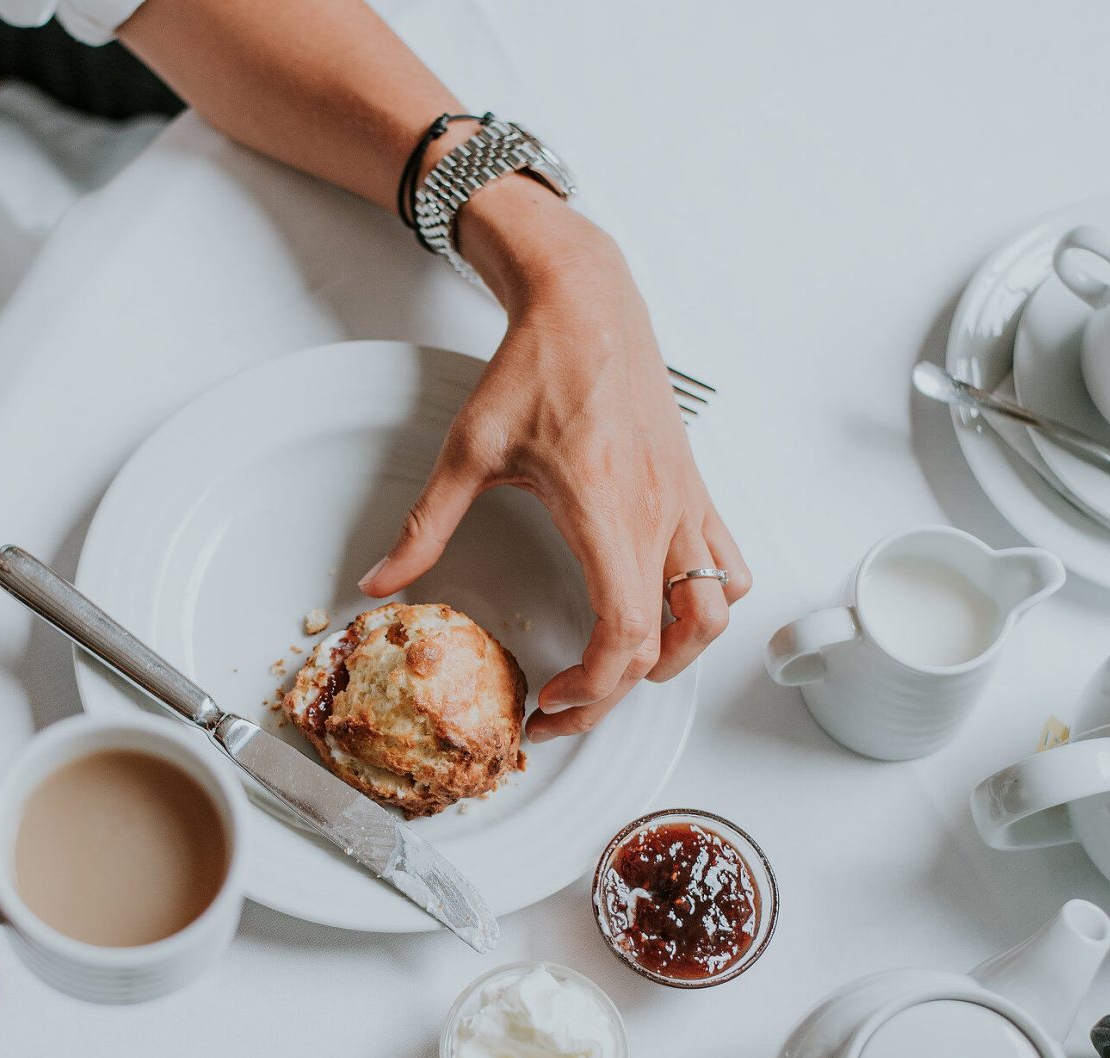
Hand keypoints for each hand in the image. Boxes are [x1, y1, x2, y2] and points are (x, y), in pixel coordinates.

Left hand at [358, 184, 749, 740]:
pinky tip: (663, 609)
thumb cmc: (535, 367)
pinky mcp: (694, 492)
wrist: (587, 302)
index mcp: (606, 512)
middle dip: (618, 692)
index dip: (593, 688)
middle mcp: (660, 516)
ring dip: (677, 656)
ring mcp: (686, 505)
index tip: (549, 698)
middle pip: (670, 644)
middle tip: (568, 704)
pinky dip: (707, 606)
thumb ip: (424, 527)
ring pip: (716, 613)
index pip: (625, 634)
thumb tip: (380, 581)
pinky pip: (729, 569)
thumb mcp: (468, 452)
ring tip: (624, 668)